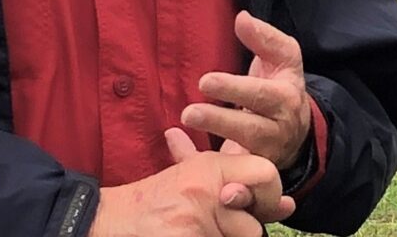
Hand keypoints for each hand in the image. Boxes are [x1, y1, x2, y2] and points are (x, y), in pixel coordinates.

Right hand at [89, 141, 292, 236]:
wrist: (109, 223)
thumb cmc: (151, 206)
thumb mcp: (190, 180)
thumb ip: (236, 184)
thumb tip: (287, 203)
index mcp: (208, 167)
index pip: (268, 173)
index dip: (269, 199)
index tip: (252, 210)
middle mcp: (206, 188)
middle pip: (255, 227)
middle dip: (240, 235)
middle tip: (213, 228)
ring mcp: (197, 220)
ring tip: (191, 232)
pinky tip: (185, 234)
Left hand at [181, 10, 311, 168]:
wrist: (297, 127)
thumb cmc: (281, 83)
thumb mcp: (283, 56)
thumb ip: (264, 37)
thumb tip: (242, 18)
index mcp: (286, 100)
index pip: (260, 95)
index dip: (233, 89)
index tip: (205, 82)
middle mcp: (277, 131)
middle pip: (250, 130)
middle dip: (220, 122)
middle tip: (189, 113)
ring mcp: (265, 156)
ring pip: (242, 160)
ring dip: (212, 150)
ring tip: (184, 131)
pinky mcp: (250, 173)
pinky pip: (230, 178)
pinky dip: (206, 171)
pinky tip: (182, 160)